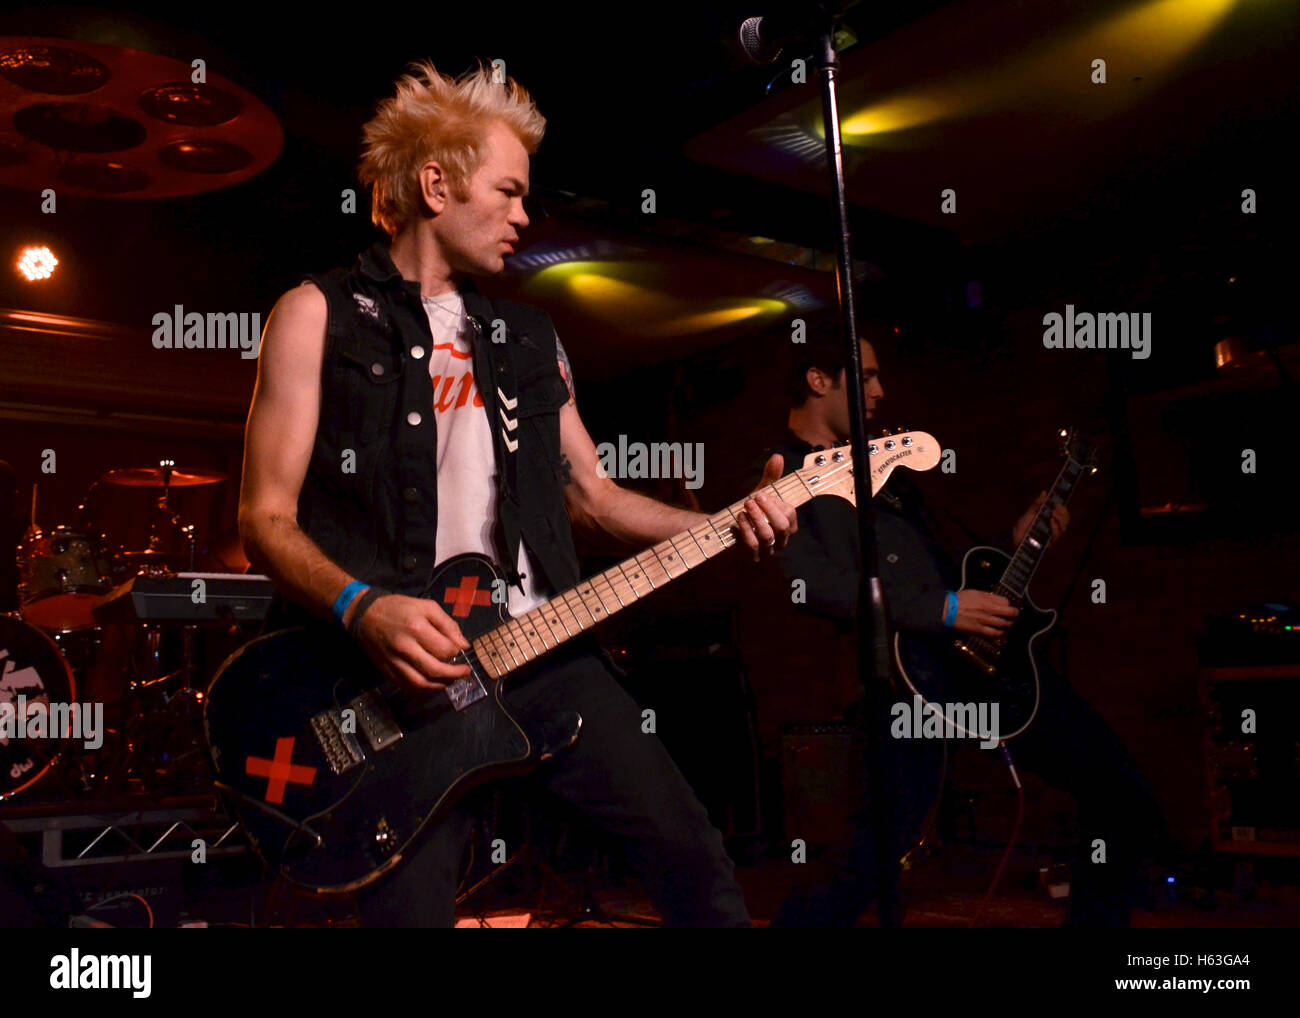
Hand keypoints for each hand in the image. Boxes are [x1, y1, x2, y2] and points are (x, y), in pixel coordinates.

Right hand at [350, 592, 471, 692]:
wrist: (365, 615)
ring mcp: (394, 662)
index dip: (456, 652)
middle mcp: (405, 647)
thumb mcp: (427, 607)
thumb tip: (463, 645)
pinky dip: (423, 689)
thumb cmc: (399, 608)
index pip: (445, 649)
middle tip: (464, 672)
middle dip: (454, 674)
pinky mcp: (387, 671)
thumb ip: (448, 625)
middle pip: (434, 670)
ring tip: (450, 680)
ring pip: (421, 684)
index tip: (459, 650)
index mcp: (416, 628)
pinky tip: (432, 684)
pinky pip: (407, 687)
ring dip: (440, 685)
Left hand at [735, 454, 797, 561]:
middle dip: (768, 510)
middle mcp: (780, 540)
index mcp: (788, 525)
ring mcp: (767, 550)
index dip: (776, 503)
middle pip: (782, 527)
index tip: (762, 494)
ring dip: (756, 518)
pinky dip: (745, 530)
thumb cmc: (753, 510)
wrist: (732, 527)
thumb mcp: (763, 492)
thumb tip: (777, 457)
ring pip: (767, 537)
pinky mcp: (752, 556)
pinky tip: (739, 518)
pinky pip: (752, 546)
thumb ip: (771, 476)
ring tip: (746, 505)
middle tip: (754, 497)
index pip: (790, 515)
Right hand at [952, 590, 1018, 636]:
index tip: (1008, 606)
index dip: (1009, 604)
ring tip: (1009, 624)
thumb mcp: (975, 592)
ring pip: (1005, 624)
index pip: (1007, 602)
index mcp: (988, 599)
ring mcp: (986, 621)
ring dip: (1009, 625)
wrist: (948, 609)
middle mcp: (989, 610)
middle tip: (1015, 616)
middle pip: (1010, 613)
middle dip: (1015, 615)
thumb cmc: (959, 599)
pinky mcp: (980, 630)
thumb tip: (995, 599)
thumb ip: (987, 596)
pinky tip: (1000, 633)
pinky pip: (995, 634)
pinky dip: (1000, 633)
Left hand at [1012, 491, 1067, 546]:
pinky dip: (1054, 527)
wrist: (1015, 537)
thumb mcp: (1029, 512)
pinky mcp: (1049, 542)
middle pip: (1065, 520)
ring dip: (1060, 519)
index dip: (1063, 508)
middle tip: (1055, 507)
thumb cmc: (1023, 525)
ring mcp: (1052, 535)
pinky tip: (1050, 521)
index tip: (1058, 503)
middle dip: (1063, 512)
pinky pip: (1056, 535)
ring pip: (1063, 527)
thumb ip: (1037, 504)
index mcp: (1051, 518)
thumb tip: (1044, 492)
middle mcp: (1054, 527)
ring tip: (1052, 513)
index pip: (1063, 514)